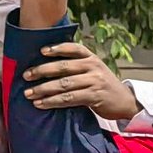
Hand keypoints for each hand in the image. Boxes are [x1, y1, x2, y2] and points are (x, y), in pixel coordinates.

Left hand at [20, 42, 143, 119]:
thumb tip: (46, 66)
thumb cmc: (104, 86)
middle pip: (63, 67)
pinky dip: (52, 101)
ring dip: (43, 89)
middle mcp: (94, 67)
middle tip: (26, 76)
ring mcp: (95, 82)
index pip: (73, 48)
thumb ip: (77, 67)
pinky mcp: (95, 96)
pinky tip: (41, 104)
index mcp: (92, 58)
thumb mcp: (95, 71)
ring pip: (63, 84)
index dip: (57, 48)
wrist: (126, 103)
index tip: (41, 51)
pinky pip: (69, 98)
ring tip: (29, 94)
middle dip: (42, 71)